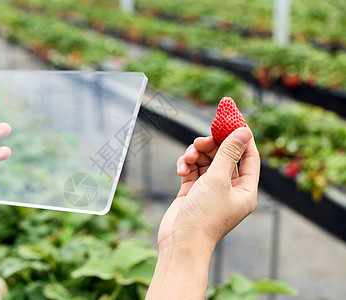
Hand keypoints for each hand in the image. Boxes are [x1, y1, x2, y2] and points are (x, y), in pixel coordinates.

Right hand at [146, 127, 259, 298]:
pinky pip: (193, 170)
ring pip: (206, 161)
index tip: (232, 119)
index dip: (242, 137)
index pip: (249, 157)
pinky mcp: (193, 192)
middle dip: (212, 146)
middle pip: (225, 156)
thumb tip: (244, 131)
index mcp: (245, 190)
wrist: (181, 243)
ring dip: (196, 155)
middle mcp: (230, 189)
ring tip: (188, 157)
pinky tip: (181, 169)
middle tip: (202, 141)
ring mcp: (210, 191)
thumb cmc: (204, 215)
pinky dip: (187, 166)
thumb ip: (229, 152)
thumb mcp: (219, 179)